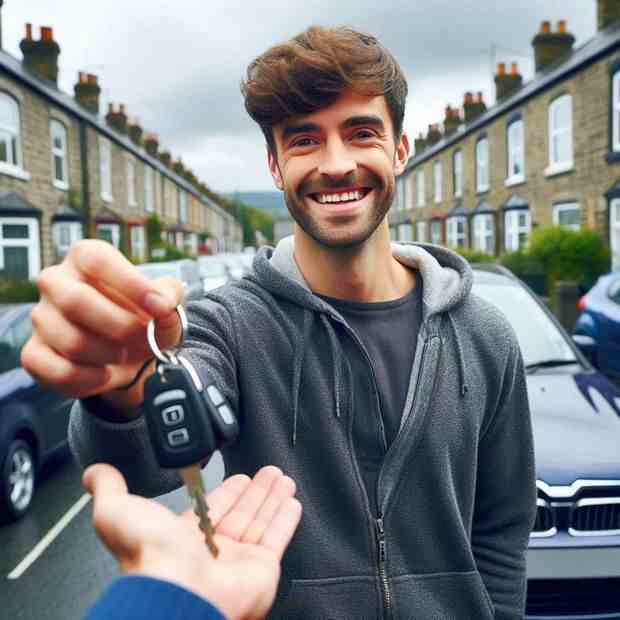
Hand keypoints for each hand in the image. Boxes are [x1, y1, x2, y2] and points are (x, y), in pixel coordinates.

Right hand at [21, 240, 183, 402]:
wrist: (132, 358)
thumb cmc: (144, 319)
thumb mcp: (166, 302)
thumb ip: (169, 295)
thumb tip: (161, 303)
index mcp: (85, 258)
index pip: (96, 260)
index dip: (130, 283)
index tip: (159, 306)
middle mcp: (55, 282)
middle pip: (75, 300)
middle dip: (120, 327)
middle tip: (143, 337)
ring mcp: (41, 318)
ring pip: (71, 341)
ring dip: (109, 355)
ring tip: (124, 354)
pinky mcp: (34, 354)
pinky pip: (58, 371)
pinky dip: (90, 379)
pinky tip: (104, 374)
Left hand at [83, 464, 301, 619]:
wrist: (178, 591)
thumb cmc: (149, 558)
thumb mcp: (117, 512)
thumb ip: (109, 489)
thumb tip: (95, 473)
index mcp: (182, 539)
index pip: (211, 508)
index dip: (226, 491)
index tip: (238, 476)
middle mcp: (212, 551)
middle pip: (240, 512)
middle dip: (254, 490)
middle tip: (266, 472)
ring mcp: (238, 561)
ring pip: (260, 521)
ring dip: (271, 498)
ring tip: (281, 478)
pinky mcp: (262, 568)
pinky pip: (277, 538)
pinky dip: (286, 519)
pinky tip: (291, 502)